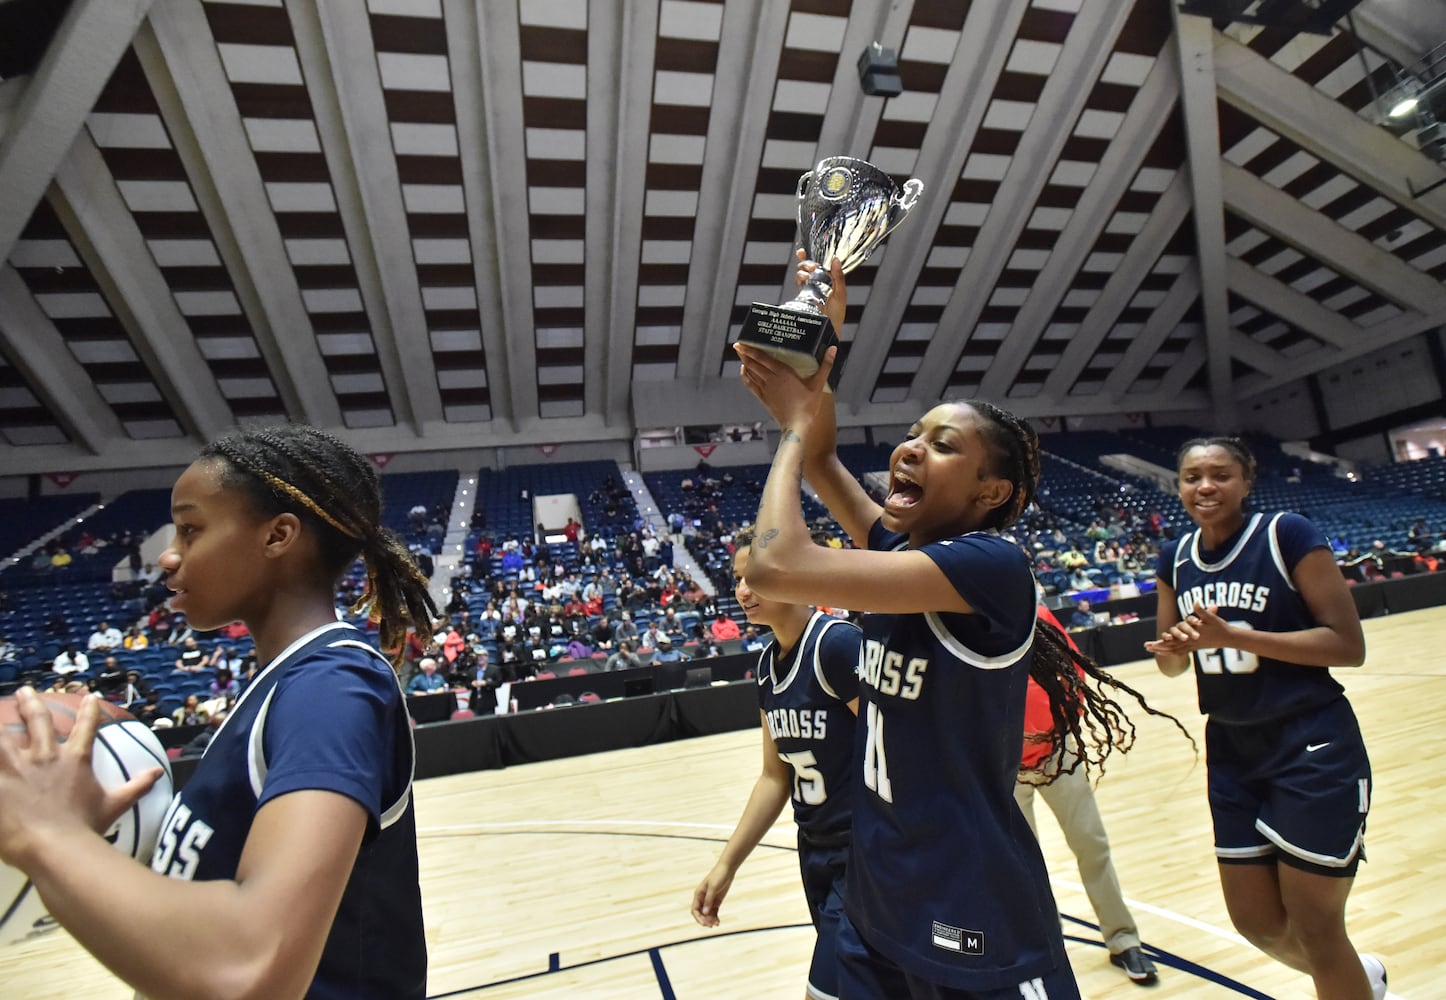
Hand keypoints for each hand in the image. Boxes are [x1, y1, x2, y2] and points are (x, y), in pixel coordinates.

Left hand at [0, 689, 163, 868]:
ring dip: (0, 725)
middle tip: (23, 691)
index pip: (86, 728)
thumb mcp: (114, 805)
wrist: (56, 845)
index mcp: (75, 760)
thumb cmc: (85, 826)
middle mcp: (46, 756)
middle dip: (31, 703)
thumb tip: (159, 772)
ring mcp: (18, 767)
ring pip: (3, 737)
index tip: (90, 697)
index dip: (90, 711)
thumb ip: (136, 786)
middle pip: (38, 721)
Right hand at [691, 862, 734, 926]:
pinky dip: (714, 917)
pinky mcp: (716, 901)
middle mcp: (702, 899)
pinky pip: (713, 912)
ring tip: (716, 924)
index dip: (698, 918)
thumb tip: (705, 913)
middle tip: (712, 925)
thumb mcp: (713, 887)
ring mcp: (709, 900)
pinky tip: (718, 922)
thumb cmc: (718, 875)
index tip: (704, 924)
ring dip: (710, 920)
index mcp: (698, 894)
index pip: (695, 910)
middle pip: (700, 914)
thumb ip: (709, 900)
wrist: (727, 869)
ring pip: (707, 914)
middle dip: (705, 920)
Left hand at [734, 343, 836, 431]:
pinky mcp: (764, 398)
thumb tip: (833, 349)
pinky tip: (744, 371)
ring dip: (744, 363)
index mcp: (783, 373)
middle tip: (737, 345)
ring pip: (751, 373)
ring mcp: (766, 389)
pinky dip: (746, 377)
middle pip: (754, 363)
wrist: (797, 425)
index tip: (741, 342)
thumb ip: (825, 365)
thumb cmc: (809, 405)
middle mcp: (771, 379)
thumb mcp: (818, 384)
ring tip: (739, 354)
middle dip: (744, 353)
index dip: (751, 350)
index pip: (763, 358)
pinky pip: (751, 385)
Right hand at [796, 251, 845, 334]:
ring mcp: (808, 290)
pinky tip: (803, 279)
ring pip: (801, 274)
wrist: (829, 330)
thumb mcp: (840, 294)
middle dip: (806, 263)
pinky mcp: (802, 298)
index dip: (809, 257)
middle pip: (806, 268)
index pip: (817, 265)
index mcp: (826, 280)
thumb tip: (836, 260)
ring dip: (802, 270)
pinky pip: (798, 285)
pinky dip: (799, 279)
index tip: (803, 250)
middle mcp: (816, 284)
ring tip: (808, 273)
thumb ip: (838, 277)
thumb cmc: (836, 315)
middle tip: (812, 266)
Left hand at [1143, 605, 1231, 654]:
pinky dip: (1172, 652)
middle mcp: (1191, 642)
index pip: (1174, 640)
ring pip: (1175, 650)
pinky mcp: (1195, 647)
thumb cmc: (1220, 626)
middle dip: (1158, 646)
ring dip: (1163, 650)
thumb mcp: (1211, 617)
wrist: (1229, 638)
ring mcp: (1193, 646)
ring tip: (1151, 649)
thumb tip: (1195, 601)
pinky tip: (1166, 652)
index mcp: (1192, 636)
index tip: (1152, 642)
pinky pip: (1181, 651)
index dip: (1162, 642)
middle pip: (1171, 647)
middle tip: (1146, 646)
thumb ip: (1202, 610)